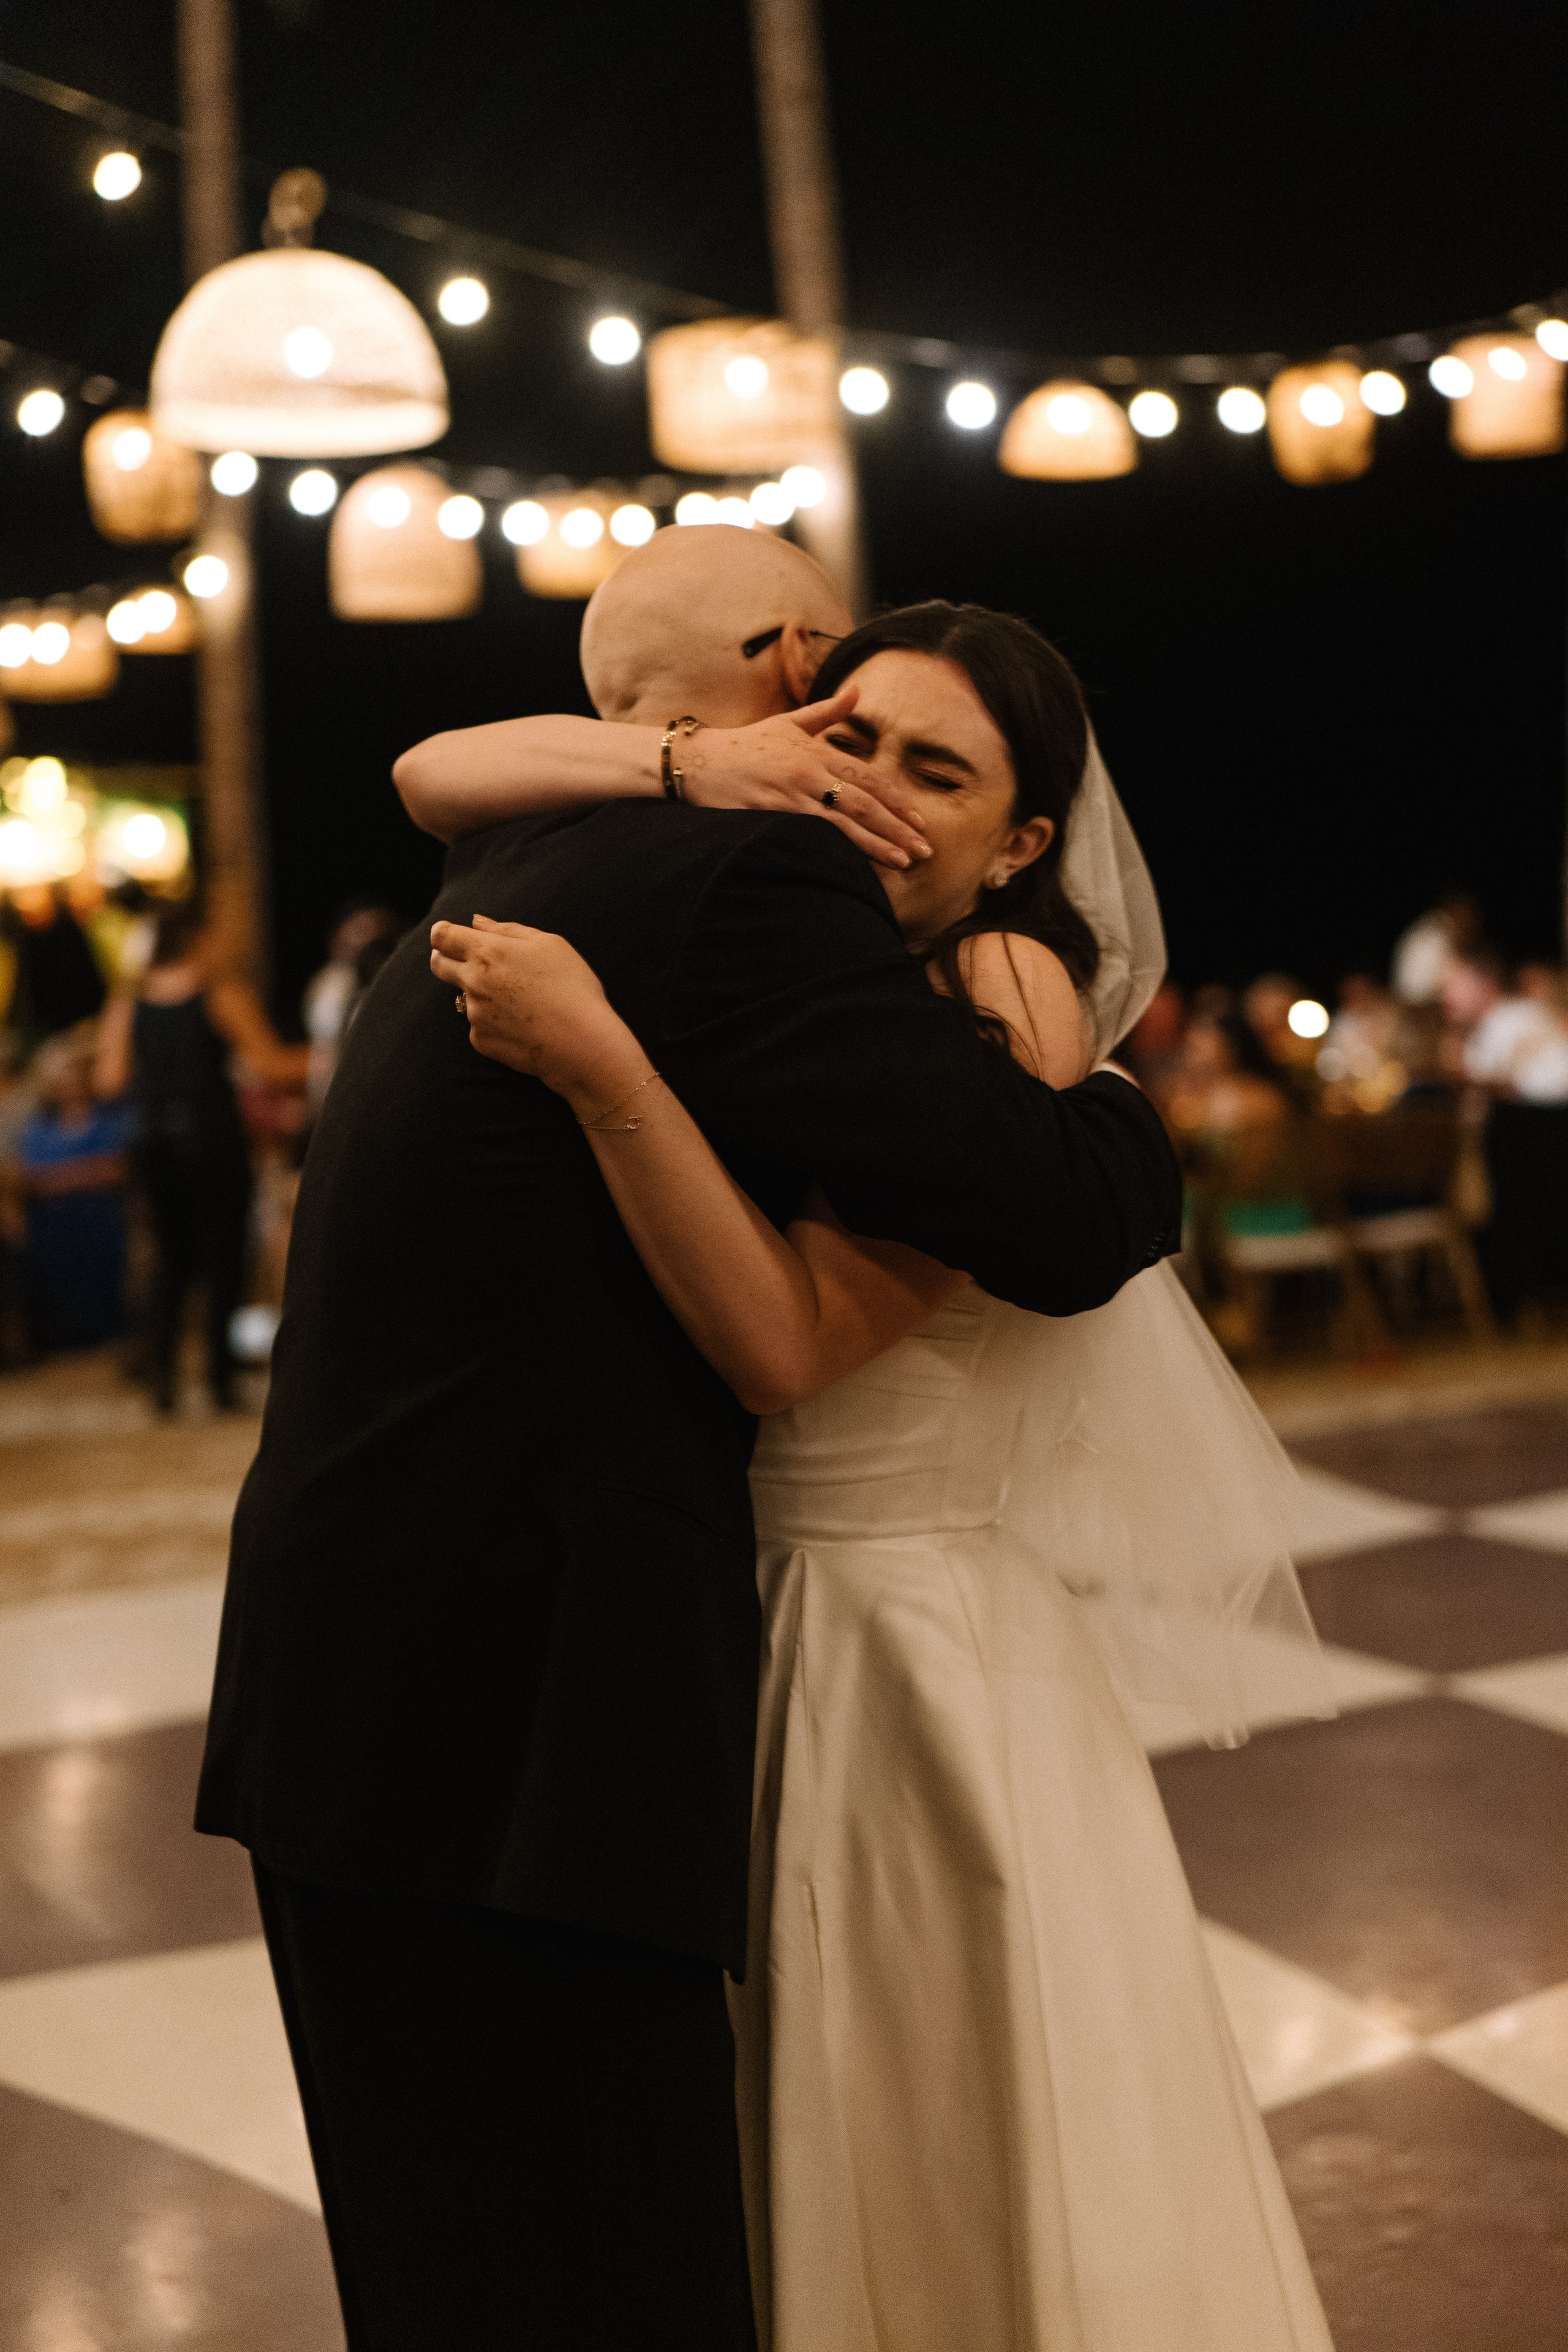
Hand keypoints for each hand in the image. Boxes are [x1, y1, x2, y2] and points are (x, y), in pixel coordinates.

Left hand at [429, 916, 648, 1115]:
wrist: (582, 1044)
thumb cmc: (572, 988)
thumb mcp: (549, 945)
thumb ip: (507, 930)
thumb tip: (476, 922)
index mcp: (488, 952)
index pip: (443, 936)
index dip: (442, 933)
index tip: (447, 935)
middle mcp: (474, 982)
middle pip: (439, 965)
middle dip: (445, 958)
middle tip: (469, 961)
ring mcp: (475, 1014)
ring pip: (466, 997)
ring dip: (483, 994)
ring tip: (522, 1002)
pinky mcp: (481, 1040)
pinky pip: (480, 1025)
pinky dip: (495, 1023)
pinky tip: (523, 1025)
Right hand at [680, 688, 930, 868]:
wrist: (697, 761)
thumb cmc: (745, 744)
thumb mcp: (788, 722)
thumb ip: (827, 711)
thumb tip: (858, 692)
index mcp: (816, 750)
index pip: (868, 777)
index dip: (896, 800)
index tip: (919, 820)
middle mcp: (808, 771)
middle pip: (863, 803)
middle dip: (897, 827)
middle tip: (925, 849)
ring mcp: (789, 795)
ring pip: (843, 824)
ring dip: (876, 844)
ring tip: (904, 861)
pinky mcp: (770, 815)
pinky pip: (811, 836)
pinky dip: (838, 851)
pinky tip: (858, 866)